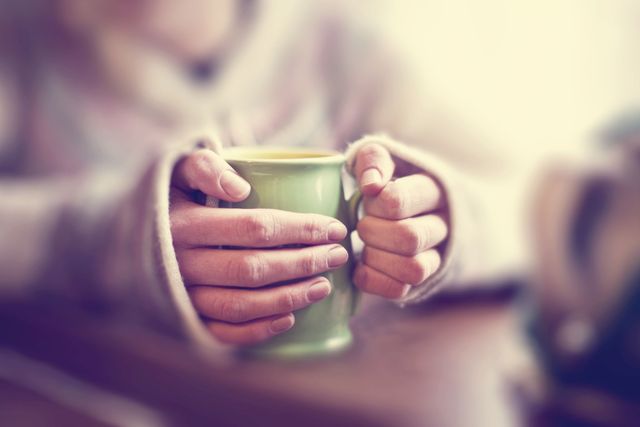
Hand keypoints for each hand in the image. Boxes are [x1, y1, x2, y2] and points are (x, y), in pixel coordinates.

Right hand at [170, 149, 348, 344]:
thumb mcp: (178, 169)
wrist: (130, 234)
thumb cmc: (171, 196)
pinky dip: (257, 330)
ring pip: (241, 305)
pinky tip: (289, 319)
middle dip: (303, 263)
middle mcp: (181, 263)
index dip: (300, 229)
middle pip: (253, 268)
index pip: (255, 228)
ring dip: (288, 298)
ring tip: (324, 286)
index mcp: (184, 223)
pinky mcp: (185, 317)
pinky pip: (222, 333)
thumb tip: (240, 188)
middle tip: (338, 255)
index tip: (333, 228)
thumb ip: (205, 167)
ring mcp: (183, 295)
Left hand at [352, 144, 447, 298]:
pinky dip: (373, 280)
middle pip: (409, 238)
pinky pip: (400, 290)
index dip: (375, 203)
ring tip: (366, 245)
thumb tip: (371, 184)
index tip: (369, 197)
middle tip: (363, 224)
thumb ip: (374, 161)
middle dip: (373, 232)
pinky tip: (363, 264)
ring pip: (414, 269)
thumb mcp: (383, 159)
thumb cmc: (391, 181)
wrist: (413, 206)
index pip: (398, 201)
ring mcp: (436, 256)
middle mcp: (443, 225)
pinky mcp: (421, 281)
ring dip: (377, 259)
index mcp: (434, 190)